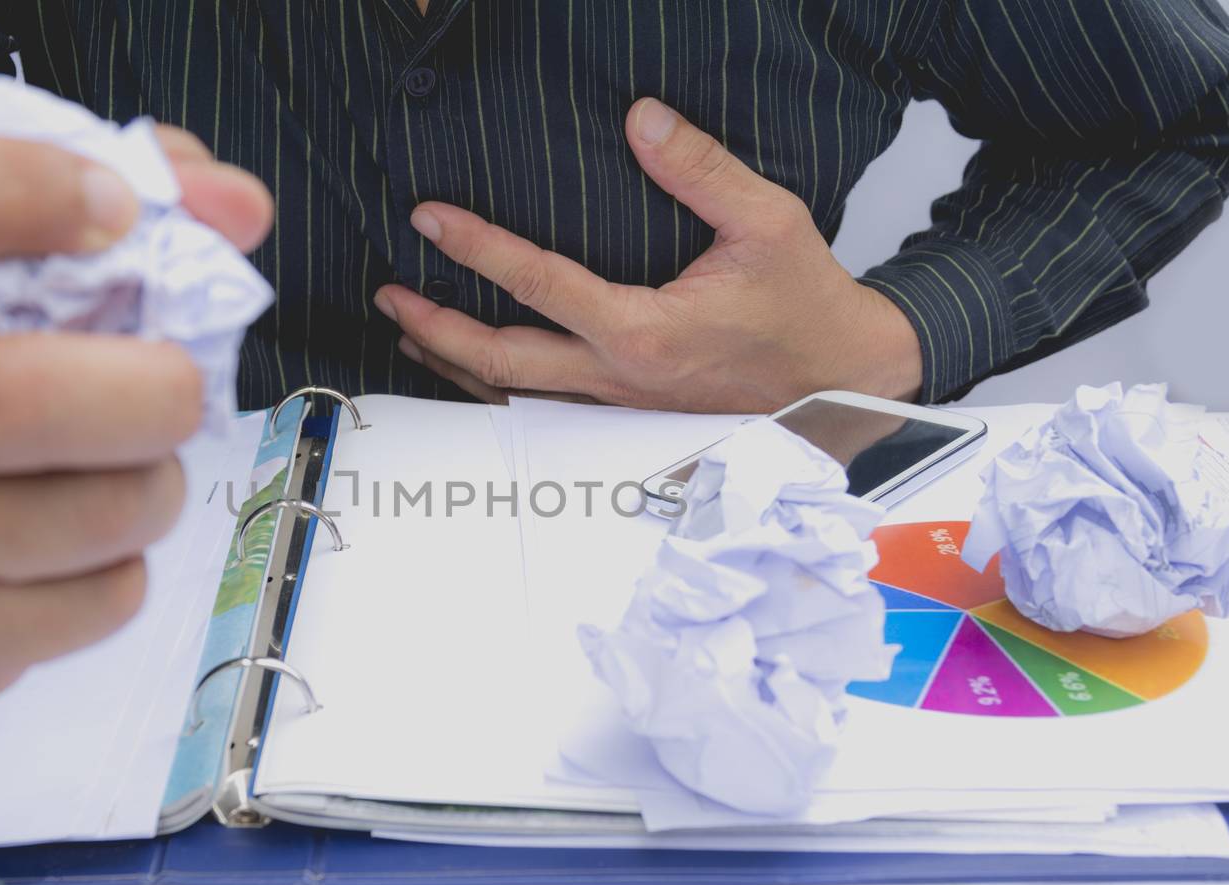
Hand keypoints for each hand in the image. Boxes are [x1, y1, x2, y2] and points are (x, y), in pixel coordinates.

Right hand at [0, 127, 272, 698]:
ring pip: (82, 519)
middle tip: (182, 386)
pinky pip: (96, 604)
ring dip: (157, 484)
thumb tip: (236, 208)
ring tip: (139, 462)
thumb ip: (127, 195)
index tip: (118, 210)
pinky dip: (133, 566)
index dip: (14, 189)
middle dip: (149, 390)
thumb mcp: (1, 255)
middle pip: (5, 398)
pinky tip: (92, 541)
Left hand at [375, 98, 921, 411]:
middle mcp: (619, 379)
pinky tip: (472, 375)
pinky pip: (543, 413)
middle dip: (434, 326)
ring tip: (408, 335)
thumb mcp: (767, 220)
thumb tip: (641, 118)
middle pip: (499, 359)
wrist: (840, 381)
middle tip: (389, 293)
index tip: (429, 219)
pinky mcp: (626, 422)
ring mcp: (618, 410)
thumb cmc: (806, 307)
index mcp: (644, 330)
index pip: (536, 283)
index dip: (475, 247)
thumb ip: (700, 167)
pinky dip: (496, 393)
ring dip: (454, 366)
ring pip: (514, 398)